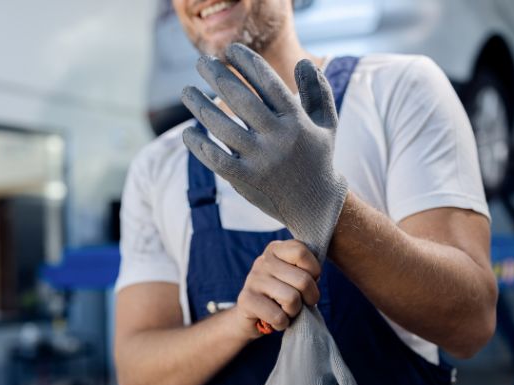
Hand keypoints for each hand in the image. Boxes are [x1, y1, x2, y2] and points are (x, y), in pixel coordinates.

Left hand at [181, 43, 346, 260]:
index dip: (246, 62)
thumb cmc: (318, 157)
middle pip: (240, 99)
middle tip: (201, 61)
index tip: (229, 50)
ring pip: (222, 127)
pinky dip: (199, 144)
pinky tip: (190, 131)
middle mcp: (278, 138)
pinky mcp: (246, 180)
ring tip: (187, 91)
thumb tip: (304, 62)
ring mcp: (260, 160)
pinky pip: (215, 158)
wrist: (315, 205)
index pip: (267, 82)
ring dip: (200, 106)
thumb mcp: (327, 123)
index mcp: (296, 120)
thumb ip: (319, 91)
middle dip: (217, 76)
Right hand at [233, 240, 320, 338]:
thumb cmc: (281, 295)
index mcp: (276, 249)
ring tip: (286, 311)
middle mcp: (262, 261)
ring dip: (294, 312)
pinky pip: (278, 316)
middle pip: (303, 279)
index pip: (301, 251)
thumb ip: (306, 270)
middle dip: (309, 298)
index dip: (314, 271)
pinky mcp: (246, 300)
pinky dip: (282, 324)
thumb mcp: (294, 276)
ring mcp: (253, 279)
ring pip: (292, 299)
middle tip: (300, 302)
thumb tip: (315, 277)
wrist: (251, 316)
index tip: (308, 281)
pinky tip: (274, 320)